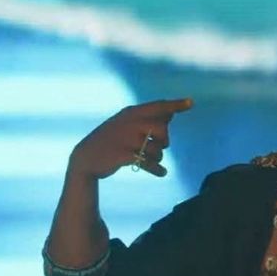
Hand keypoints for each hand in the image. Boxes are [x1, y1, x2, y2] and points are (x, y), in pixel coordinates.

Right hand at [69, 97, 193, 179]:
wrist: (86, 158)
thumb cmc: (110, 140)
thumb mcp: (125, 125)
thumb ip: (147, 118)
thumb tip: (170, 113)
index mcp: (131, 113)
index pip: (158, 106)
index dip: (175, 104)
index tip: (191, 103)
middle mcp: (130, 122)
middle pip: (162, 130)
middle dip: (165, 141)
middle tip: (160, 146)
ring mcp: (126, 138)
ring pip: (156, 149)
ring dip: (158, 157)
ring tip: (153, 161)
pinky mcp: (124, 155)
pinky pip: (149, 163)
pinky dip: (157, 169)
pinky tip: (162, 172)